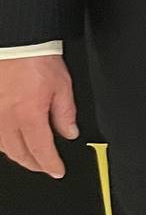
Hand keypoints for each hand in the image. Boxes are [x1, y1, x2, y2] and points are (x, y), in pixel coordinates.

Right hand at [0, 56, 78, 178]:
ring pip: (3, 147)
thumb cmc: (37, 60)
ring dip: (17, 155)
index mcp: (29, 115)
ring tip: (30, 158)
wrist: (17, 43)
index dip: (50, 164)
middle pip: (18, 153)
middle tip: (45, 167)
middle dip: (34, 164)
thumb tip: (69, 133)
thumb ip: (65, 113)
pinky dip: (3, 143)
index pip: (41, 150)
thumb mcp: (62, 86)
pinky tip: (11, 142)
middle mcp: (6, 119)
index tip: (57, 171)